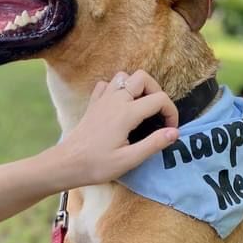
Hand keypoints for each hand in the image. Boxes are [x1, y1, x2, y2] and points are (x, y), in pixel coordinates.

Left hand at [55, 70, 178, 186]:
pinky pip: (107, 85)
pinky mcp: (93, 103)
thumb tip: (174, 132)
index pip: (159, 99)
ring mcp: (102, 99)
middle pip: (143, 77)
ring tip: (141, 107)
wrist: (67, 164)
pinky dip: (117, 89)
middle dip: (156, 91)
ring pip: (124, 76)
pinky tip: (119, 105)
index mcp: (127, 113)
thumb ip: (154, 144)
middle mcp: (115, 100)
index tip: (170, 129)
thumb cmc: (97, 165)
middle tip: (157, 113)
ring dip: (136, 87)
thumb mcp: (129, 160)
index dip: (171, 112)